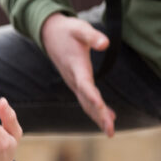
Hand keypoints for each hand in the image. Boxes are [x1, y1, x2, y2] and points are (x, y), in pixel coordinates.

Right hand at [40, 13, 115, 135]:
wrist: (50, 34)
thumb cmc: (67, 30)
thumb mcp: (80, 29)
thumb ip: (92, 36)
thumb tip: (105, 43)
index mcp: (75, 66)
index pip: (84, 84)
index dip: (93, 96)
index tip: (101, 108)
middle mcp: (73, 78)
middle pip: (86, 100)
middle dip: (98, 115)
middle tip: (110, 130)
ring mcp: (73, 82)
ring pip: (86, 103)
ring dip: (98, 117)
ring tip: (110, 131)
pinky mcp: (76, 82)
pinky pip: (86, 99)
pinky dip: (96, 110)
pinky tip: (110, 117)